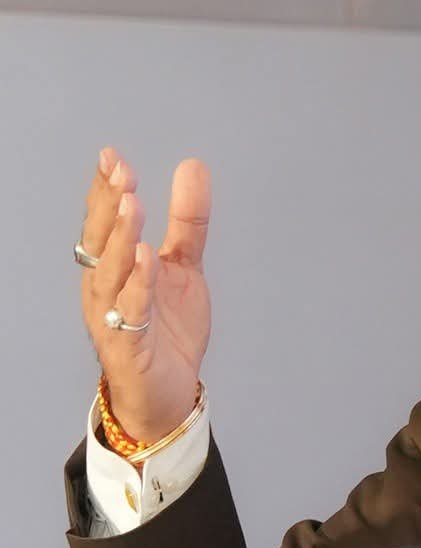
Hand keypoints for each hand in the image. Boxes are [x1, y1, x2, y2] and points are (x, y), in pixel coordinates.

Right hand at [79, 148, 212, 442]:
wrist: (170, 391)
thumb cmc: (167, 328)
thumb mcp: (183, 266)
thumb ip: (188, 222)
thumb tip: (192, 167)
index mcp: (113, 269)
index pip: (103, 223)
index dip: (105, 191)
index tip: (112, 156)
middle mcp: (105, 289)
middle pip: (101, 241)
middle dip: (109, 205)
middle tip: (121, 170)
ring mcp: (113, 317)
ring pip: (111, 272)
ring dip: (120, 236)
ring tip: (132, 203)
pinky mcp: (130, 344)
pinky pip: (131, 311)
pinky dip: (138, 283)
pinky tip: (145, 258)